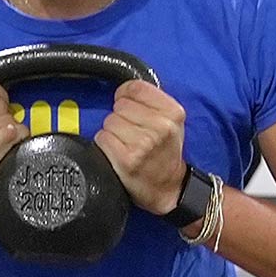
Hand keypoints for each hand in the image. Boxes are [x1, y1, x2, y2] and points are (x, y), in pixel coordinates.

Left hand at [95, 79, 189, 214]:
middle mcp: (160, 127)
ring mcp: (142, 144)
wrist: (169, 188)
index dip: (126, 95)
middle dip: (121, 116)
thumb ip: (152, 101)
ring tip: (127, 143)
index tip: (128, 104)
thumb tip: (124, 89)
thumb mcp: (172, 122)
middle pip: (119, 105)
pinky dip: (106, 144)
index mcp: (173, 113)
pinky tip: (120, 152)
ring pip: (109, 121)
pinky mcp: (126, 159)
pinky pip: (102, 138)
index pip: (135, 88)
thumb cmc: (166, 153)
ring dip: (113, 132)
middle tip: (133, 131)